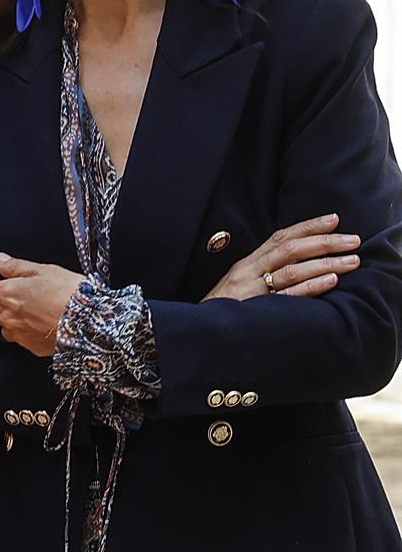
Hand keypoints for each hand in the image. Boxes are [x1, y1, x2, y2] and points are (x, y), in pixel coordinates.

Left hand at [0, 254, 84, 357]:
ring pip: (0, 328)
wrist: (90, 322)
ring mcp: (19, 334)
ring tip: (20, 314)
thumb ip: (16, 266)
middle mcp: (8, 316)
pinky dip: (21, 333)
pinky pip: (18, 340)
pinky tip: (34, 326)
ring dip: (4, 320)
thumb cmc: (69, 292)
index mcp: (8, 294)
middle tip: (7, 298)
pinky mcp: (31, 346)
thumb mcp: (44, 270)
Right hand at [202, 213, 359, 301]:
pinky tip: (330, 281)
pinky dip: (310, 286)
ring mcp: (251, 290)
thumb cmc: (224, 310)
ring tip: (352, 261)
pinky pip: (288, 296)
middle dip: (324, 242)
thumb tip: (300, 262)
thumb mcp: (240, 285)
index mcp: (247, 263)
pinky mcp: (255, 309)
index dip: (308, 226)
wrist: (197, 331)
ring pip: (292, 270)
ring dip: (325, 263)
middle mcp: (248, 271)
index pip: (280, 237)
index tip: (334, 220)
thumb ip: (264, 272)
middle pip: (290, 249)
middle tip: (353, 241)